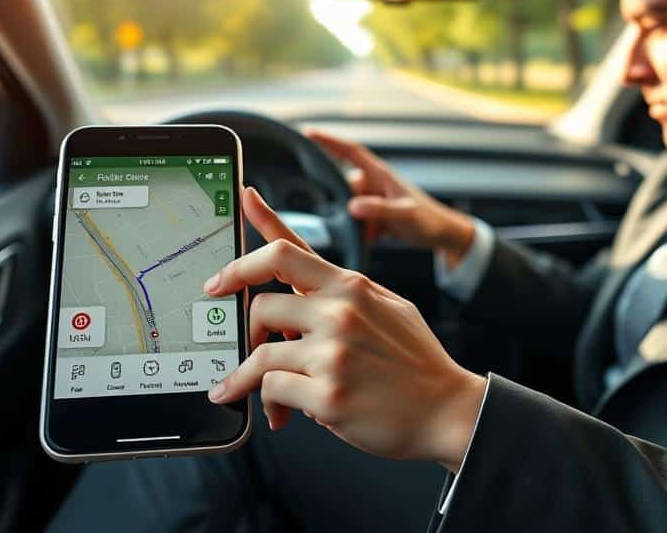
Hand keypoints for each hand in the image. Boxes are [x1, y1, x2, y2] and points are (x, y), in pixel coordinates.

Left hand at [206, 187, 486, 472]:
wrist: (448, 410)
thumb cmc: (415, 361)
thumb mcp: (386, 306)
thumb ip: (342, 291)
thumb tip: (295, 280)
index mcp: (352, 286)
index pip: (284, 252)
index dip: (242, 261)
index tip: (218, 278)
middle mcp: (340, 313)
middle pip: (261, 306)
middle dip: (249, 332)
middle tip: (251, 348)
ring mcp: (333, 354)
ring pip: (260, 355)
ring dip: (246, 377)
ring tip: (244, 390)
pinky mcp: (328, 396)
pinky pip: (273, 390)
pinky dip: (270, 402)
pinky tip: (281, 413)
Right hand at [306, 130, 475, 267]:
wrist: (443, 234)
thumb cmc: (429, 220)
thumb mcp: (405, 215)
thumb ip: (379, 210)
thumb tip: (353, 206)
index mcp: (380, 175)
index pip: (350, 151)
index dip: (329, 140)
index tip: (308, 132)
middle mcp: (374, 183)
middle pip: (344, 185)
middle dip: (341, 201)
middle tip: (354, 218)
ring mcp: (373, 199)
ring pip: (348, 205)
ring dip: (352, 220)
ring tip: (372, 231)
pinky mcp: (374, 214)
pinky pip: (356, 220)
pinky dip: (358, 230)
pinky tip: (371, 238)